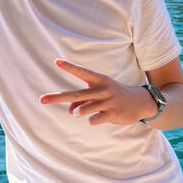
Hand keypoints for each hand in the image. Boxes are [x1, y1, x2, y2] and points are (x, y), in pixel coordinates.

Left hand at [40, 59, 157, 125]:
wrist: (140, 103)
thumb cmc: (114, 96)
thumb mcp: (99, 94)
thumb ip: (83, 101)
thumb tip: (70, 111)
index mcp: (99, 80)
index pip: (82, 72)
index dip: (69, 67)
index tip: (56, 61)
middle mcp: (103, 89)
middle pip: (76, 95)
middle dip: (58, 97)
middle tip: (42, 99)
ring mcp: (108, 101)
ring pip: (83, 110)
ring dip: (79, 112)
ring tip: (80, 113)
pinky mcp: (112, 113)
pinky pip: (94, 120)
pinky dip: (94, 120)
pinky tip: (103, 116)